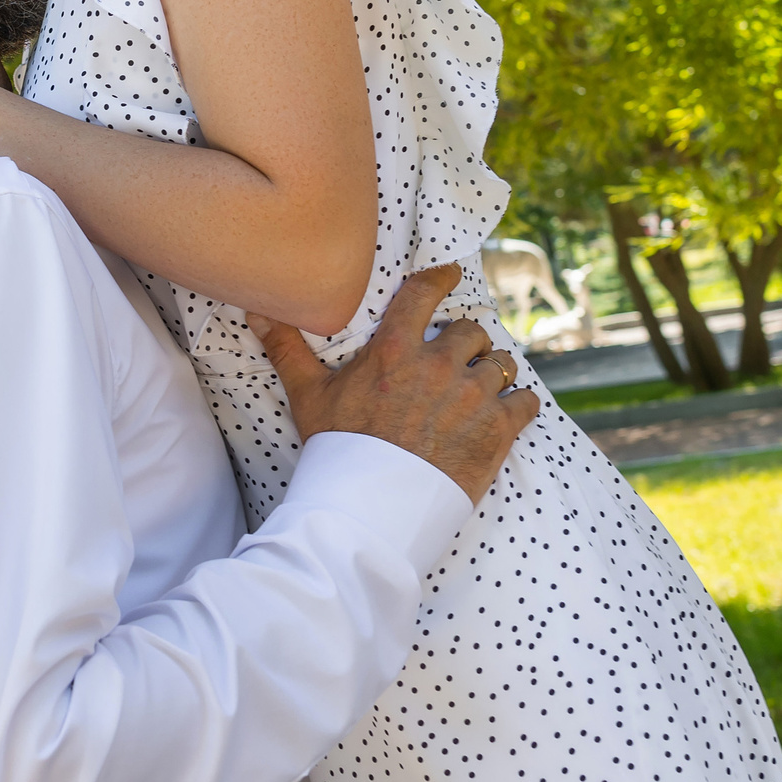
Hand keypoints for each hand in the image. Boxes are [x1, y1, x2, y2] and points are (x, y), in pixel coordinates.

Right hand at [248, 264, 538, 504]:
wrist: (372, 508)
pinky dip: (519, 404)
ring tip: (481, 387)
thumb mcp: (310, 396)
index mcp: (396, 351)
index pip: (424, 294)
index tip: (450, 274)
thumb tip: (256, 311)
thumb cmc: (339, 450)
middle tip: (458, 359)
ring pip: (501, 364)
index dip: (441, 278)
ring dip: (493, 372)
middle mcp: (439, 366)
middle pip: (470, 332)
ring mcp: (472, 397)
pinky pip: (525, 401)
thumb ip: (289, 349)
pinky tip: (509, 412)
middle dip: (466, 342)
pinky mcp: (497, 430)